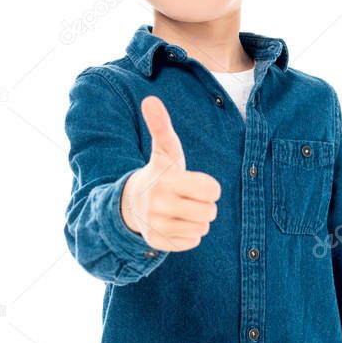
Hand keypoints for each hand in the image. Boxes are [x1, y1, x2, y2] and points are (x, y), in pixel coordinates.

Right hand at [120, 95, 221, 251]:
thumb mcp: (163, 150)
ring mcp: (159, 227)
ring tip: (181, 209)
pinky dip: (188, 234)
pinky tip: (175, 223)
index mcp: (166, 182)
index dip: (209, 186)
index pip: (212, 190)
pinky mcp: (160, 243)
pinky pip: (192, 242)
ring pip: (202, 228)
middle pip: (210, 212)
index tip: (195, 183)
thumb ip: (161, 126)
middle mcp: (160, 206)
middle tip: (187, 197)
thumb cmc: (158, 173)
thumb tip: (150, 99)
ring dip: (197, 219)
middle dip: (204, 204)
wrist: (130, 203)